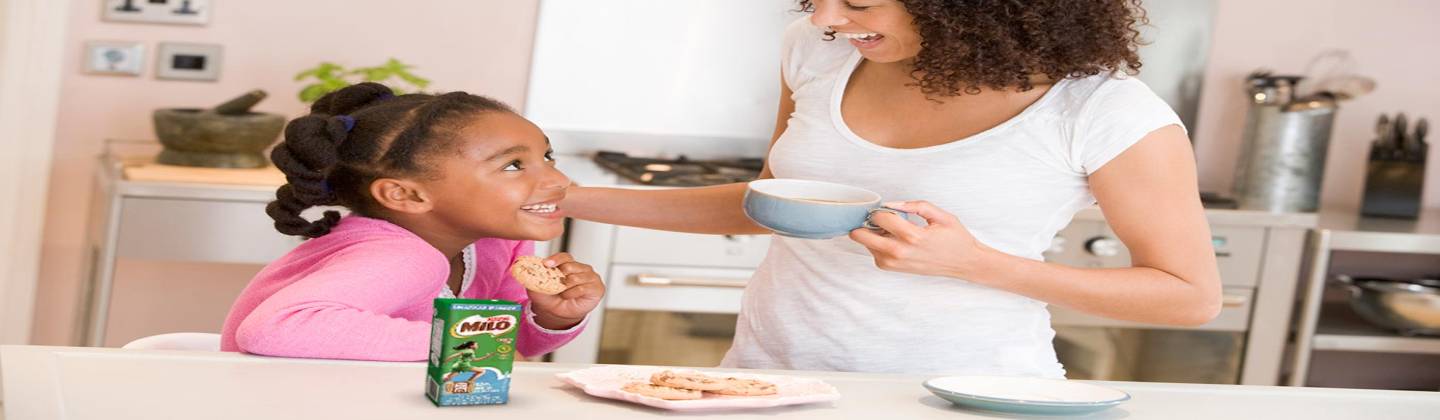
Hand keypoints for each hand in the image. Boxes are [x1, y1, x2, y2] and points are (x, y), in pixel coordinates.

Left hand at [526, 252, 605, 329]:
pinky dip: (572, 292)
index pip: (565, 257)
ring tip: (561, 293)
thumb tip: (524, 272)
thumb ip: (532, 279)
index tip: (546, 264)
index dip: (556, 259)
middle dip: (561, 274)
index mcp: (569, 264)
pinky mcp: (597, 288)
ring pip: (577, 277)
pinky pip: (584, 287)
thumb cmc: (551, 298)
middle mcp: (582, 269)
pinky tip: (567, 296)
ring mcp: (591, 277)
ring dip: (566, 286)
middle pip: (572, 265)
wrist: (559, 314)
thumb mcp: (537, 289)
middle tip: (556, 283)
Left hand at [848, 201, 996, 279]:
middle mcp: (899, 252)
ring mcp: (893, 263)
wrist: (964, 263)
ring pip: (865, 242)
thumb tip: (891, 204)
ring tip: (893, 230)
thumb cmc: (955, 239)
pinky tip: (894, 239)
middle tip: (880, 219)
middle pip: (860, 235)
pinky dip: (877, 243)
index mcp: (913, 236)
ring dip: (872, 233)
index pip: (879, 217)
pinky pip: (872, 252)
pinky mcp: (891, 268)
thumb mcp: (941, 215)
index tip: (887, 209)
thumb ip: (915, 205)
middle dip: (865, 223)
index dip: (880, 209)